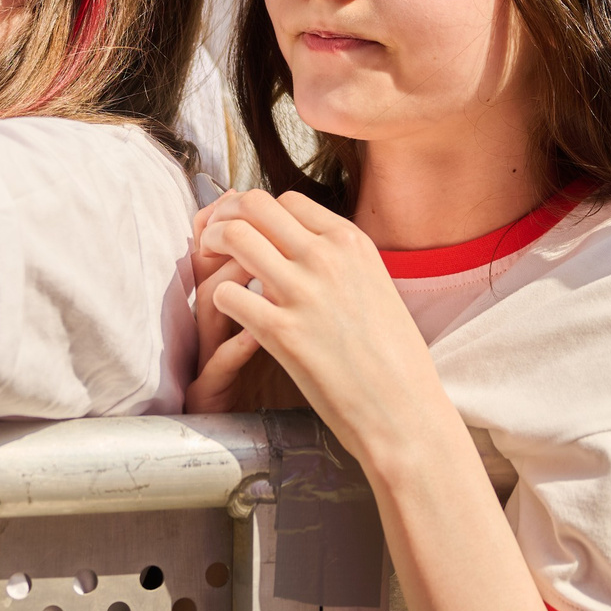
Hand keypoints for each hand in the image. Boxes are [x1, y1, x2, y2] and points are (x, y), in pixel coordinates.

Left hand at [197, 189, 454, 466]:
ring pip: (234, 236)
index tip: (248, 228)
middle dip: (228, 216)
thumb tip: (308, 251)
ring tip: (208, 264)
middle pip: (256, 205)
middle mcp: (327, 256)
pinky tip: (229, 312)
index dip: (260, 211)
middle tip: (216, 237)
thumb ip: (342, 262)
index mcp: (352, 243)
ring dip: (213, 246)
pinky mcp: (280, 331)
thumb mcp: (377, 286)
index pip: (289, 201)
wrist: (402, 410)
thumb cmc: (396, 359)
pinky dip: (219, 299)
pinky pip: (226, 292)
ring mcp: (302, 291)